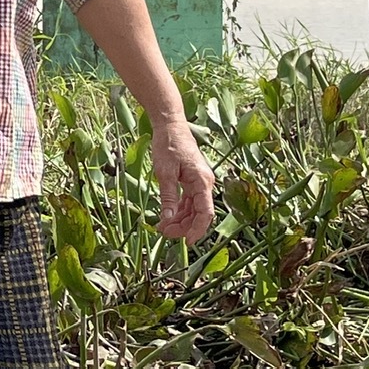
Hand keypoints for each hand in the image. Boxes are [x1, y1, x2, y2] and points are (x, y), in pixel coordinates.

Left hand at [149, 117, 215, 243]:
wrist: (171, 126)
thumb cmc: (168, 145)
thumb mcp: (164, 172)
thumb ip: (168, 196)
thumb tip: (168, 218)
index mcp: (202, 181)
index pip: (206, 212)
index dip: (198, 230)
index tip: (186, 242)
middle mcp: (205, 183)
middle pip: (199, 214)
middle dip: (184, 227)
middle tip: (164, 233)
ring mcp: (199, 183)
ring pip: (194, 209)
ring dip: (180, 220)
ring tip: (162, 227)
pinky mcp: (192, 181)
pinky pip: (189, 201)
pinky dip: (179, 210)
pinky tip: (167, 217)